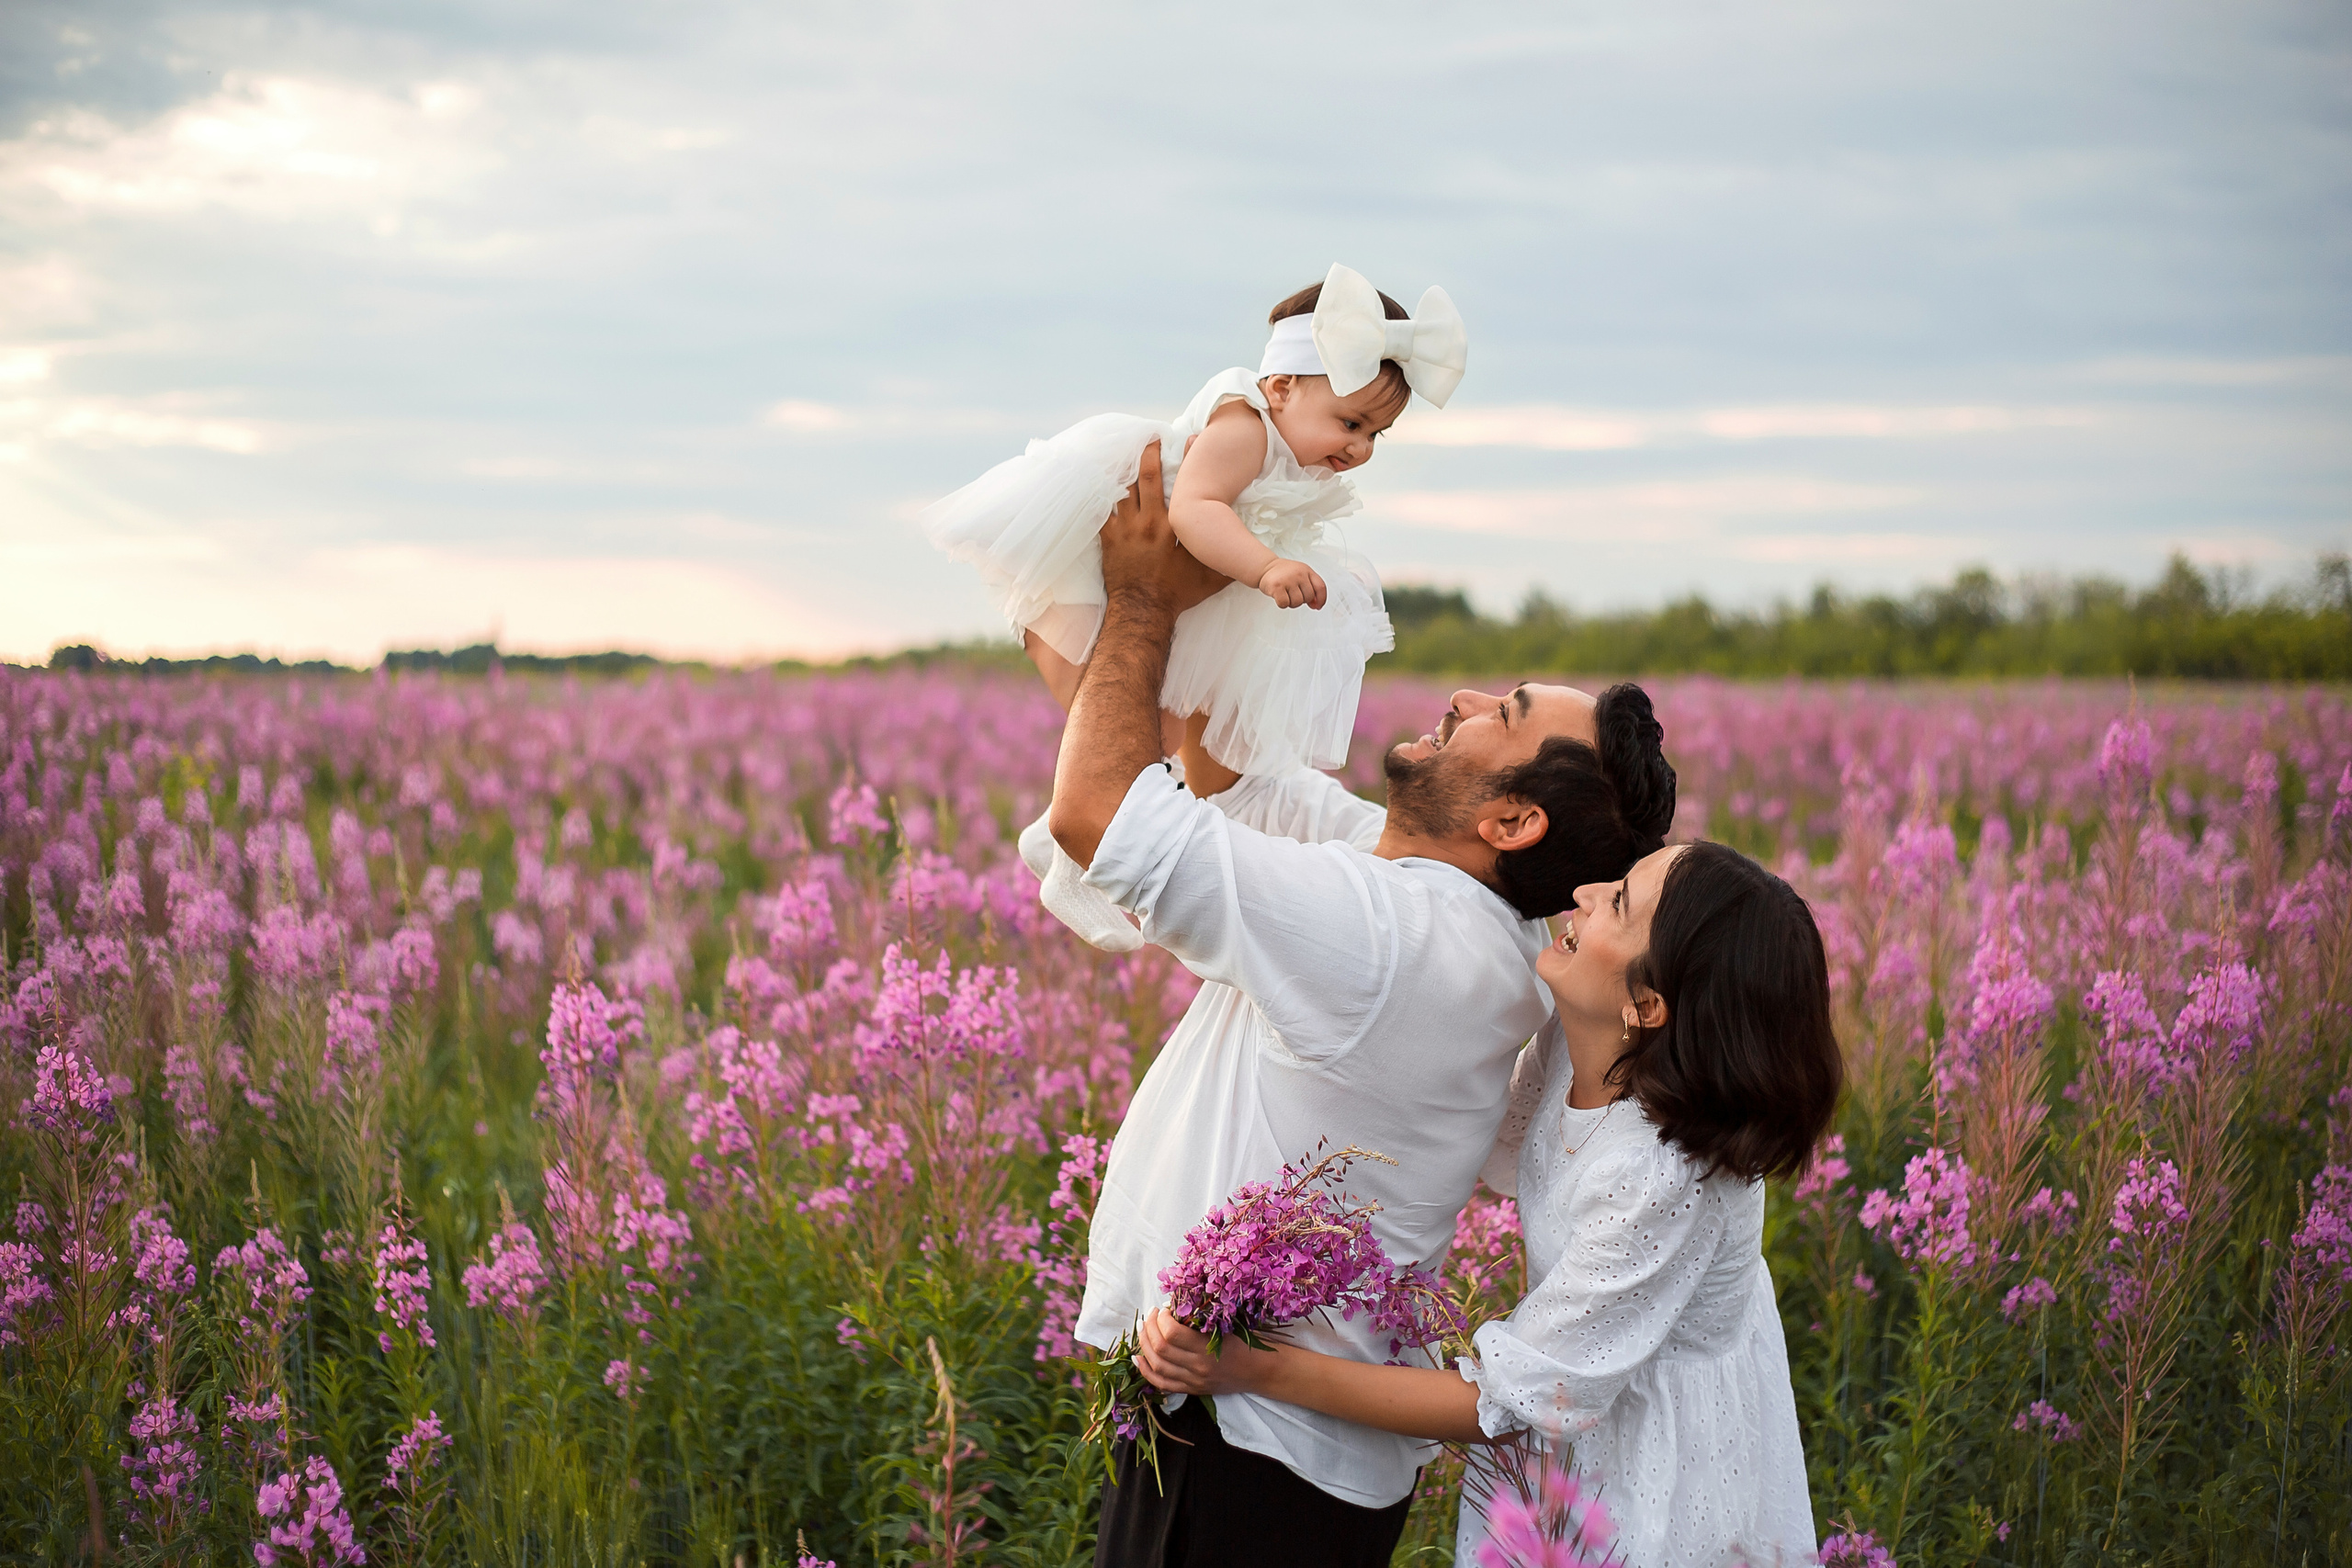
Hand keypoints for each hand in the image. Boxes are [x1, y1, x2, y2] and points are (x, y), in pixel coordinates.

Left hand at [1100, 442, 1228, 614]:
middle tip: (1150, 439)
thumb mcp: (1209, 578)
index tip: (1187, 440)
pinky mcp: (1109, 540)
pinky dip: (1101, 496)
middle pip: (1143, 478)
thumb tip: (1249, 552)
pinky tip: (1100, 483)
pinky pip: (1101, 511)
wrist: (1144, 611)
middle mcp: (1147, 521)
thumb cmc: (1177, 594)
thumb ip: (1228, 561)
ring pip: (1121, 490)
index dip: (1183, 460)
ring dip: (1124, 472)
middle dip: (1147, 455)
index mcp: (1172, 525)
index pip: (1178, 484)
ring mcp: (1125, 529)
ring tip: (1125, 455)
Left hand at [1134, 1307, 1279, 1396]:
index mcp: (1208, 1349)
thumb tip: (1174, 1306)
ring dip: (1144, 1344)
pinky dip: (1146, 1370)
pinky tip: (1138, 1357)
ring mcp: (1193, 1381)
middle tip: (1151, 1314)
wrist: (1259, 1371)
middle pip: (1160, 1349)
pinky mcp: (1192, 1390)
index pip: (1172, 1334)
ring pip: (1157, 1366)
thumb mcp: (1226, 1325)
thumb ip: (1200, 1319)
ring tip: (1143, 1329)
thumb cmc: (1246, 1342)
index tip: (1165, 1308)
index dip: (1162, 1319)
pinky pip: (1162, 1383)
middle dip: (1150, 1327)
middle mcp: (1198, 1367)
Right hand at [1256, 559, 1327, 609]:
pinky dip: (1282, 604)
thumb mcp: (1301, 574)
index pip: (1320, 587)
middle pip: (1308, 597)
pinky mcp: (1277, 586)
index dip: (1321, 599)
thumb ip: (1310, 587)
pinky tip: (1279, 596)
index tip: (1317, 606)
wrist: (1266, 567)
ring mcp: (1288, 580)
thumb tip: (1316, 604)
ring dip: (1291, 603)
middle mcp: (1299, 574)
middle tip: (1293, 594)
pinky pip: (1284, 604)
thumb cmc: (1284, 573)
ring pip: (1297, 602)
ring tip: (1286, 594)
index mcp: (1307, 570)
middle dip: (1301, 600)